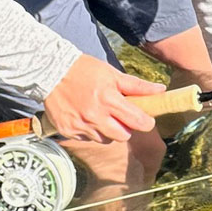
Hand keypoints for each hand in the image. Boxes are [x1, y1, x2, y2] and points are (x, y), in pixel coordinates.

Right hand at [43, 54, 163, 143]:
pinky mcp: (68, 131)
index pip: (137, 121)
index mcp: (109, 99)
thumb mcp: (112, 74)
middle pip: (123, 136)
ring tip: (102, 115)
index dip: (146, 122)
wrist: (50, 72)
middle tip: (121, 117)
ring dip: (108, 131)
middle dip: (126, 128)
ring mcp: (80, 126)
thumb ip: (137, 86)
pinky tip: (86, 116)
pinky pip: (88, 139)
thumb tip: (161, 90)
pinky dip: (91, 131)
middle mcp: (95, 116)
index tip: (146, 120)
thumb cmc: (85, 70)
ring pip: (105, 140)